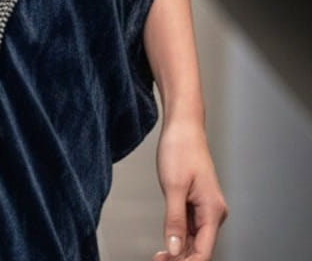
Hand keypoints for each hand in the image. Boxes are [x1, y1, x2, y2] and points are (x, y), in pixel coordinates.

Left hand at [151, 118, 227, 260]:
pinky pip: (191, 228)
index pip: (204, 252)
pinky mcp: (197, 202)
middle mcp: (213, 211)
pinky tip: (166, 244)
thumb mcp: (173, 186)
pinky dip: (179, 238)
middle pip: (200, 249)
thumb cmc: (180, 147)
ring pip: (195, 240)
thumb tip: (175, 249)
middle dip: (181, 259)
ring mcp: (206, 207)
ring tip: (158, 257)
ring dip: (179, 251)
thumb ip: (175, 220)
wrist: (183, 124)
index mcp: (213, 210)